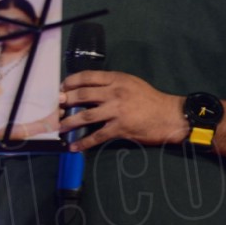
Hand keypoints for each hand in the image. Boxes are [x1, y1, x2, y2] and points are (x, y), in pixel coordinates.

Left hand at [58, 70, 188, 151]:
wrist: (170, 116)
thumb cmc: (150, 99)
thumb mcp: (131, 83)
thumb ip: (111, 84)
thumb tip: (88, 89)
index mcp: (116, 79)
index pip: (87, 77)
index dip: (70, 82)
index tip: (61, 88)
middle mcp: (115, 93)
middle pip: (82, 95)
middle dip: (65, 101)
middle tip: (56, 108)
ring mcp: (117, 111)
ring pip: (86, 116)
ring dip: (69, 123)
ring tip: (60, 127)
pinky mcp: (120, 128)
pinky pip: (97, 136)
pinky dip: (84, 142)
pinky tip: (74, 147)